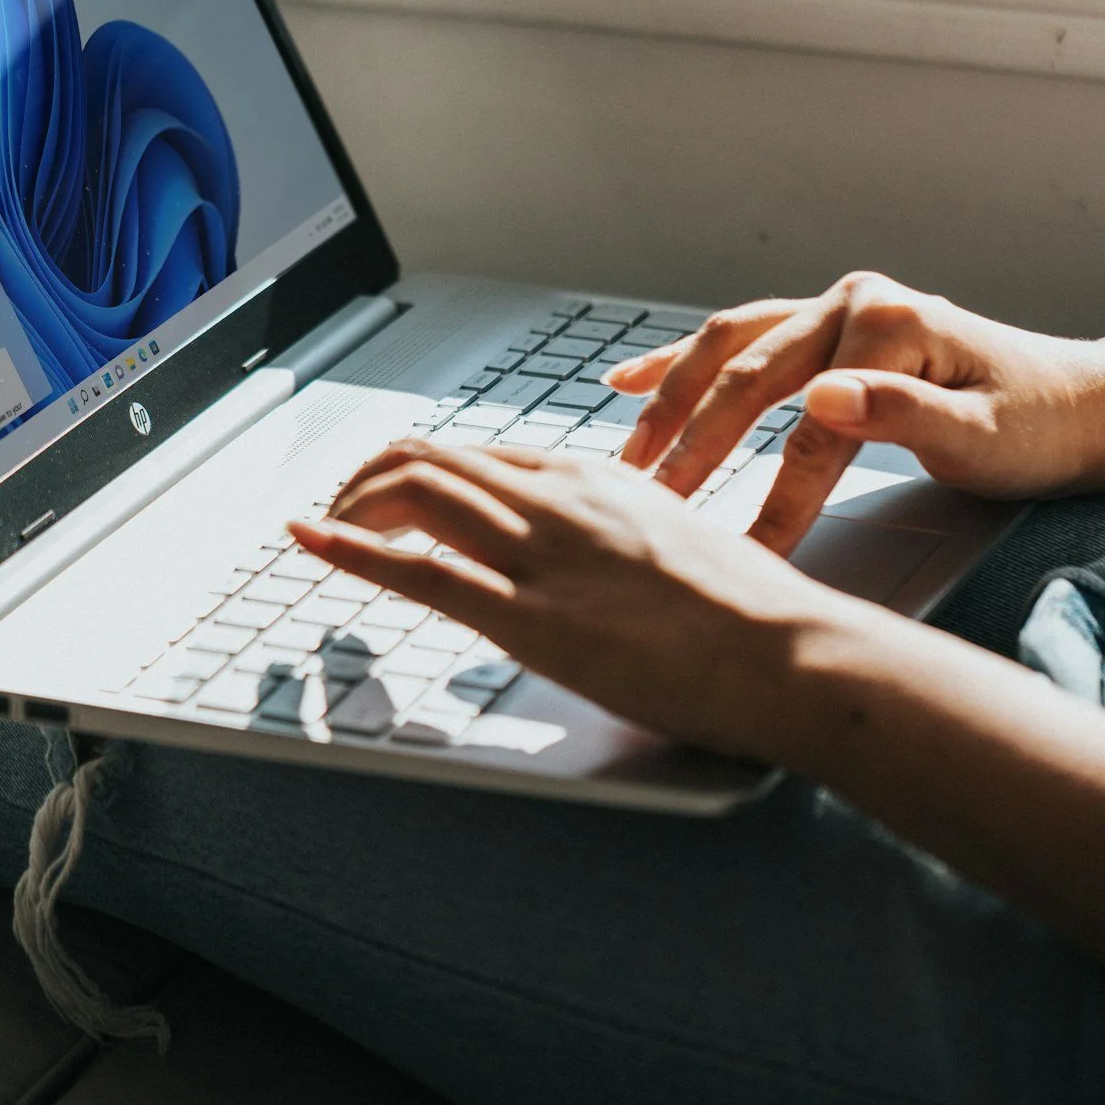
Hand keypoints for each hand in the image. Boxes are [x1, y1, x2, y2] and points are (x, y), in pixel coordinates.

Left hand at [288, 440, 843, 761]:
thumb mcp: (680, 542)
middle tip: (339, 511)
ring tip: (324, 529)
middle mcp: (559, 500)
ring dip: (351, 507)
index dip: (419, 470)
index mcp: (596, 478)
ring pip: (415, 493)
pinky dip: (350, 550)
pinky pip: (421, 569)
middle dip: (367, 480)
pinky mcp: (532, 617)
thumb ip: (624, 537)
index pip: (480, 453)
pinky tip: (313, 543)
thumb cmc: (754, 614)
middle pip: (431, 458)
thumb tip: (601, 557)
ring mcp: (542, 555)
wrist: (791, 650)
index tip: (390, 493)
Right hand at [607, 272, 1104, 554]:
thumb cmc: (1038, 427)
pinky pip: (739, 340)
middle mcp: (852, 301)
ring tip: (628, 457)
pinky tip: (628, 381)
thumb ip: (902, 415)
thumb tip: (822, 397)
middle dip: (694, 445)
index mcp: (888, 323)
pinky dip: (682, 362)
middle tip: (650, 504)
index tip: (741, 554)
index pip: (809, 424)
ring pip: (729, 350)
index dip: (772, 495)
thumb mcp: (984, 435)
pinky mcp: (827, 328)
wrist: (1080, 404)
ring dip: (672, 400)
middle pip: (749, 377)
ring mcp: (835, 308)